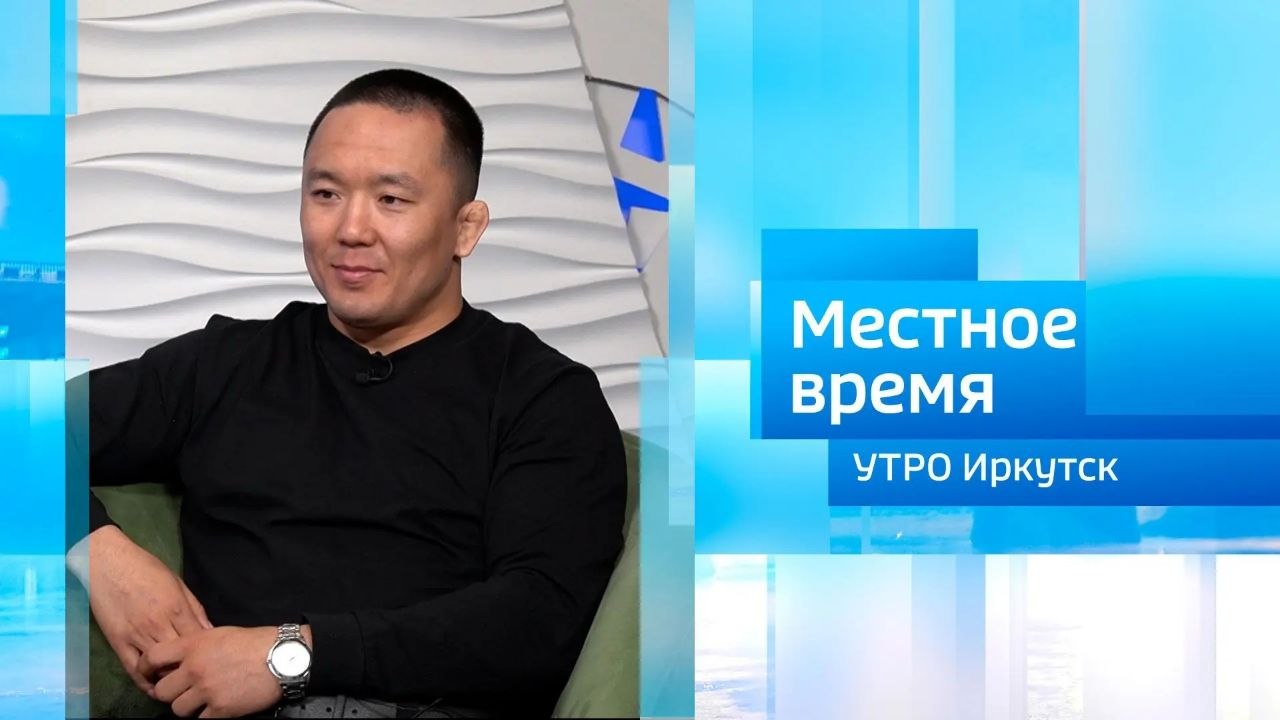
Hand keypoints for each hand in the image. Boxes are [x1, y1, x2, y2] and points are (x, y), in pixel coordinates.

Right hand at [87, 525, 212, 694]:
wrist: (107, 563)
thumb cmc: (146, 568)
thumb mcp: (178, 583)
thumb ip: (195, 609)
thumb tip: (211, 631)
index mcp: (177, 609)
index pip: (199, 642)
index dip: (209, 654)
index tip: (214, 660)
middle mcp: (159, 626)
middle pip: (181, 658)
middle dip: (192, 669)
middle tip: (199, 676)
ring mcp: (137, 636)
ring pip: (159, 667)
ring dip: (170, 677)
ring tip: (180, 684)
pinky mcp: (118, 642)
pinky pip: (133, 669)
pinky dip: (144, 682)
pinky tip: (154, 687)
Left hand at [141, 625, 291, 717]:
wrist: (282, 656)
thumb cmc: (253, 641)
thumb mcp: (218, 634)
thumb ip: (195, 645)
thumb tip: (178, 659)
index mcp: (193, 646)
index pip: (153, 658)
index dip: (145, 668)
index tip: (148, 675)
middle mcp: (195, 669)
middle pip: (162, 691)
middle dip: (170, 692)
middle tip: (182, 690)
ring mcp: (207, 691)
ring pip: (178, 709)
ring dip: (187, 707)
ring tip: (200, 701)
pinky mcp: (221, 709)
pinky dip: (207, 716)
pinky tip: (216, 707)